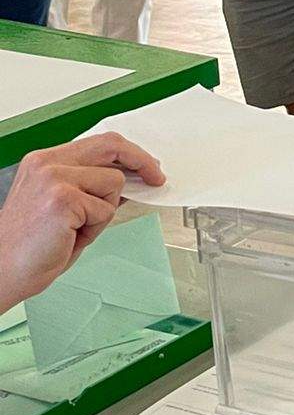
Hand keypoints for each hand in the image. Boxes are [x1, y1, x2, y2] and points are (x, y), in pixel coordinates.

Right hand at [0, 134, 164, 304]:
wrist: (2, 271)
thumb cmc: (30, 246)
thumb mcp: (64, 207)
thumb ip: (91, 187)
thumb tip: (130, 180)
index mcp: (44, 161)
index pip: (99, 143)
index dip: (129, 153)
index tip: (147, 165)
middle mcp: (47, 163)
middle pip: (111, 146)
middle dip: (142, 162)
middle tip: (157, 178)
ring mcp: (54, 178)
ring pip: (113, 183)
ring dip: (104, 211)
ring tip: (76, 229)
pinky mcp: (63, 199)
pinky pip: (106, 209)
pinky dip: (96, 228)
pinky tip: (70, 237)